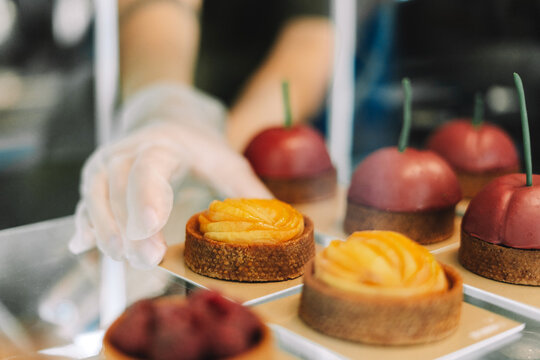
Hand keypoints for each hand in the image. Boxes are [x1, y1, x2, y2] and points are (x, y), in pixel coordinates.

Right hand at [69, 84, 271, 267]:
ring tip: (122, 258)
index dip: (148, 196)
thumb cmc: (200, 147)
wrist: (168, 121)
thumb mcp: (229, 162)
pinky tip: (81, 244)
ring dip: (107, 231)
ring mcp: (105, 167)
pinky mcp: (96, 183)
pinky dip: (85, 225)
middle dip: (129, 226)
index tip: (152, 225)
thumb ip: (248, 192)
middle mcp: (126, 152)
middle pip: (119, 188)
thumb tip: (280, 224)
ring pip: (96, 198)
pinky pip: (85, 204)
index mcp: (162, 145)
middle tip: (146, 258)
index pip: (150, 168)